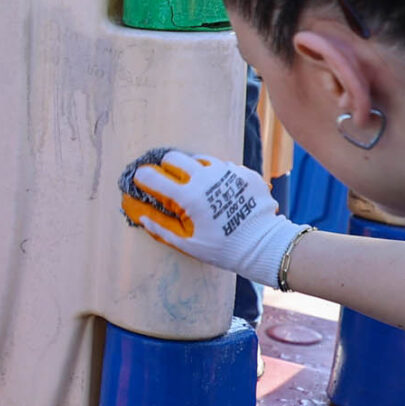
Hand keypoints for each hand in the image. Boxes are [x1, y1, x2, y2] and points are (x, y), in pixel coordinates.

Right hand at [120, 149, 302, 286]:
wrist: (263, 245)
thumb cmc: (223, 248)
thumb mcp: (188, 244)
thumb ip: (161, 228)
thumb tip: (141, 216)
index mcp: (188, 196)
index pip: (153, 176)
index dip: (142, 177)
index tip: (142, 181)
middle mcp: (205, 178)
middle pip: (173, 157)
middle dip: (166, 166)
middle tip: (171, 181)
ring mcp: (227, 172)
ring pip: (199, 159)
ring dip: (193, 170)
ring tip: (200, 188)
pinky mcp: (244, 173)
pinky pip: (224, 167)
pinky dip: (218, 177)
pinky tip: (223, 194)